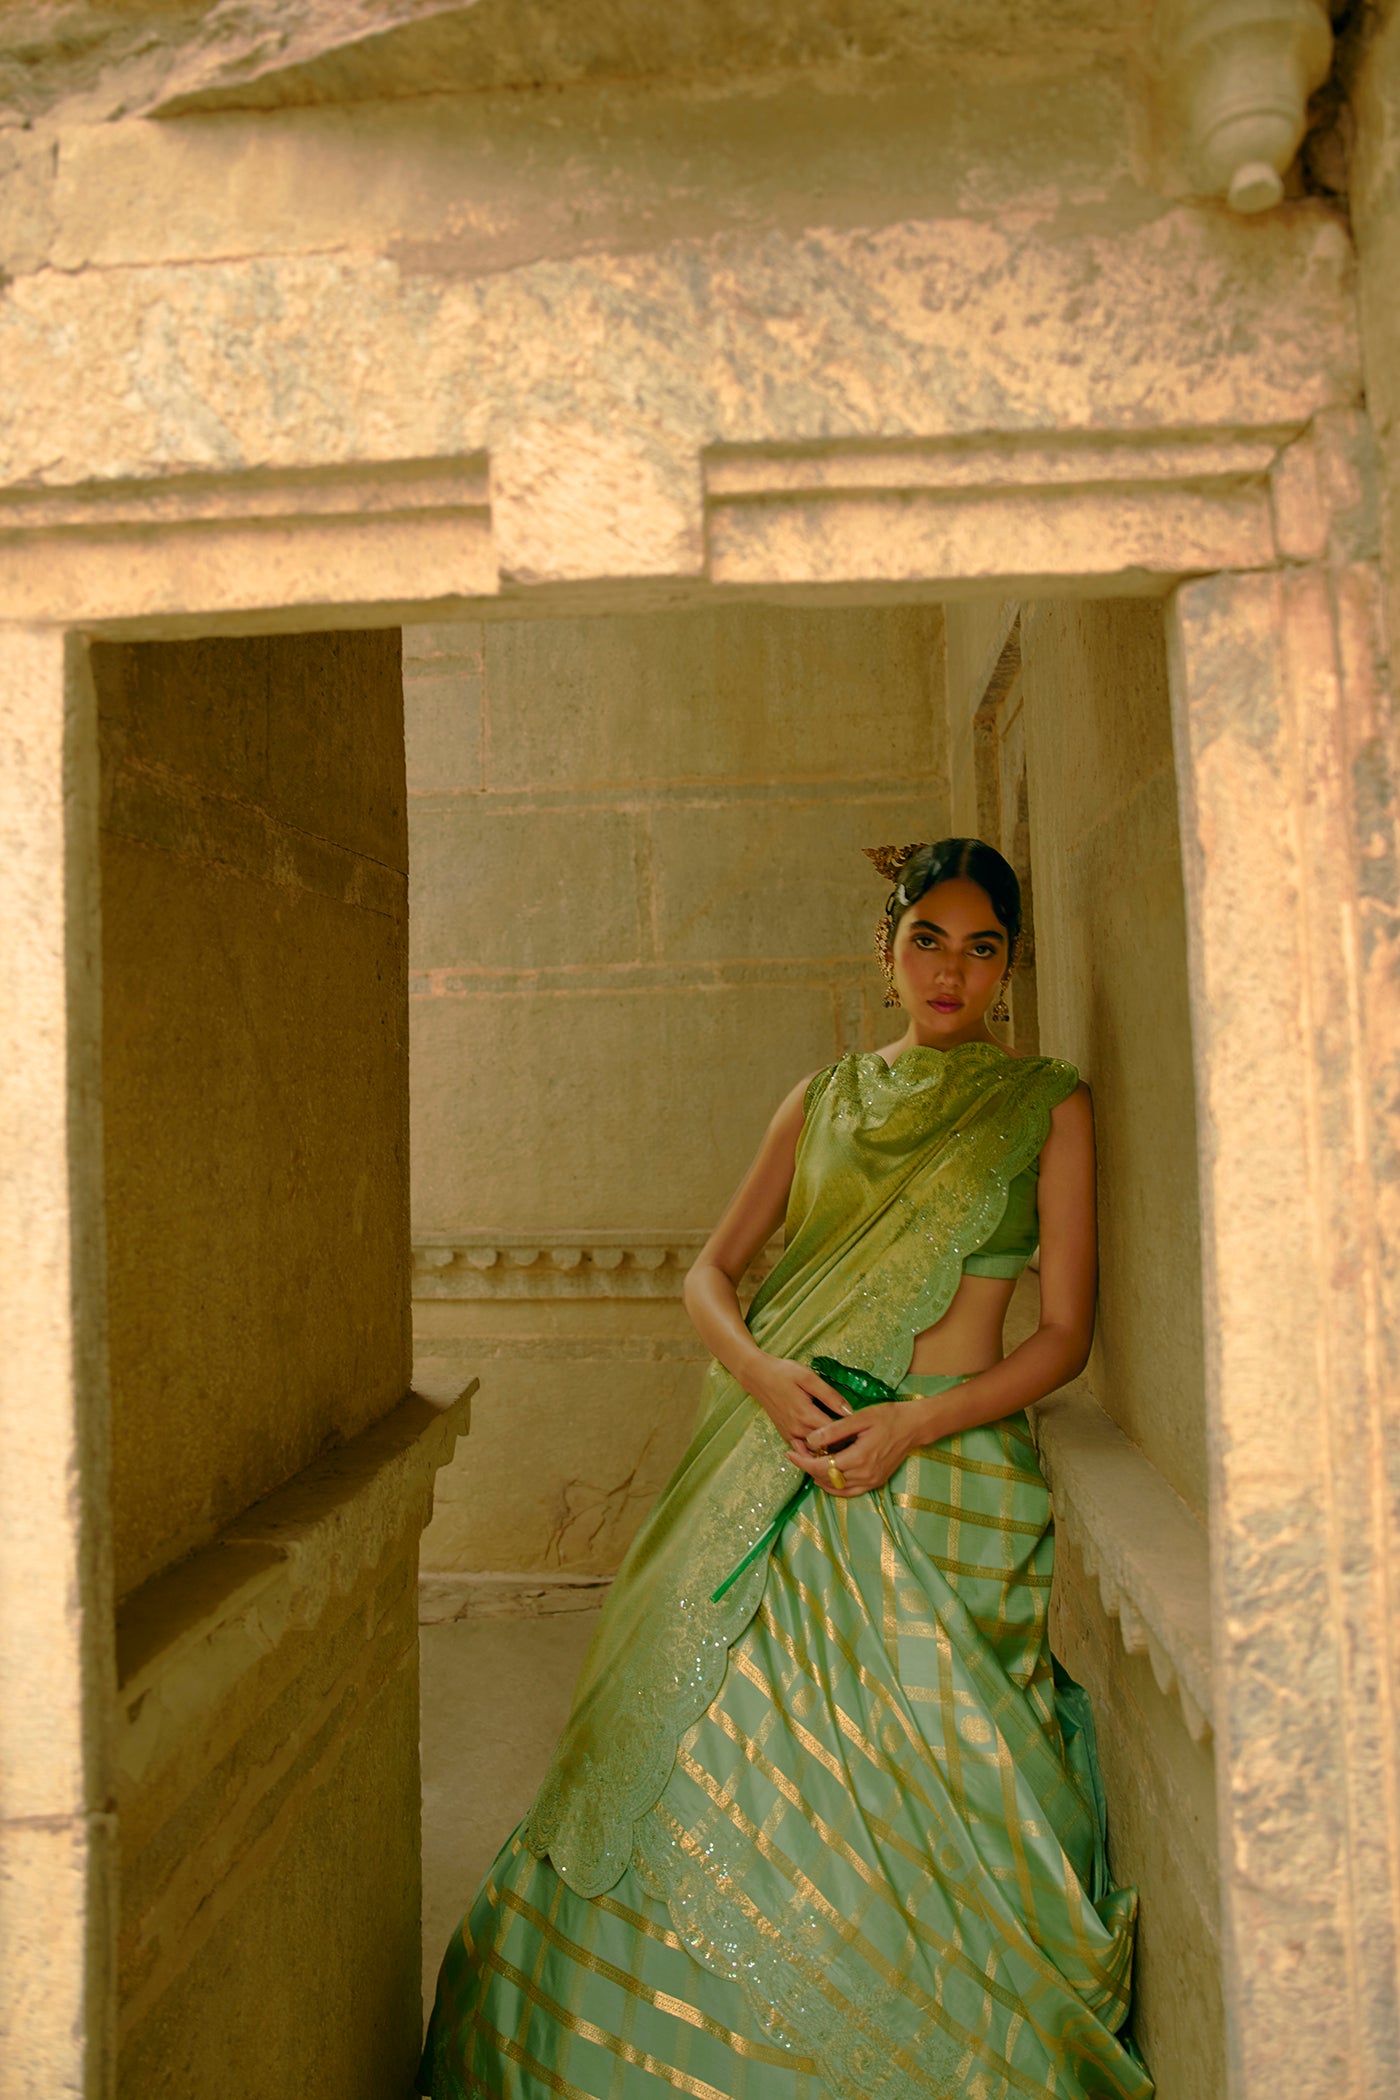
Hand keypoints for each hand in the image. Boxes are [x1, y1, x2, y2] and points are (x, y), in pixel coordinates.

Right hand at [743, 1355, 851, 1446]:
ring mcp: (790, 1435)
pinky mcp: (786, 1436)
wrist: (758, 1376)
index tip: (862, 1430)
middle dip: (842, 1445)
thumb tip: (849, 1411)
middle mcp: (797, 1430)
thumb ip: (829, 1395)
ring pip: (815, 1453)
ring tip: (845, 1444)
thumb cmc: (784, 1373)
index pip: (834, 1434)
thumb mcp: (808, 1378)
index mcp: (806, 1415)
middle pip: (826, 1447)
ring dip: (829, 1451)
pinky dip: (815, 1452)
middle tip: (857, 1439)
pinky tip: (826, 1446)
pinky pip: (803, 1452)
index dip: (850, 1434)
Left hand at [785, 1402, 921, 1496]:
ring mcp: (871, 1481)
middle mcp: (865, 1474)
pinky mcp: (876, 1482)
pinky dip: (834, 1487)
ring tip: (807, 1463)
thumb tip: (811, 1440)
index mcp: (859, 1457)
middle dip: (808, 1468)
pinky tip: (825, 1478)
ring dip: (819, 1478)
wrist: (913, 1426)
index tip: (790, 1453)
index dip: (803, 1462)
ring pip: (836, 1488)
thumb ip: (834, 1430)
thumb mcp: (859, 1418)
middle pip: (827, 1478)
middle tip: (795, 1454)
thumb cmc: (887, 1417)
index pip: (823, 1466)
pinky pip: (850, 1491)